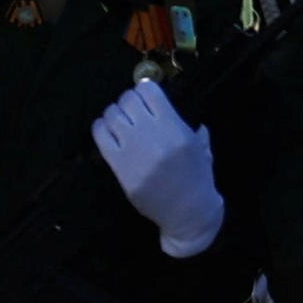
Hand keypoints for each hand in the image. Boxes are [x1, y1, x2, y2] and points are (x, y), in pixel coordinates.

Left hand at [92, 76, 229, 253]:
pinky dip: (101, 127)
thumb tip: (182, 116)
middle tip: (130, 108)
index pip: (149, 91)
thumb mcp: (201, 149)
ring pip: (112, 115)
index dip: (144, 89)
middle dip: (128, 101)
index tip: (144, 95)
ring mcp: (133, 151)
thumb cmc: (198, 179)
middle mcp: (153, 136)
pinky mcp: (119, 167)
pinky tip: (106, 130)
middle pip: (128, 100)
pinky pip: (101, 136)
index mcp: (175, 128)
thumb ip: (191, 129)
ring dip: (114, 113)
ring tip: (118, 119)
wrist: (187, 213)